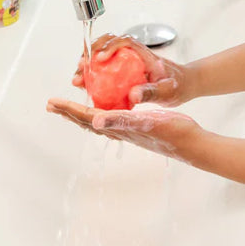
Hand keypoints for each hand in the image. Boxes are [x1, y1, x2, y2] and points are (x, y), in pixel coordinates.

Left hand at [46, 99, 199, 160]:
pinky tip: (107, 108)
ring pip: (99, 121)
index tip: (52, 102)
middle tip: (53, 104)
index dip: (69, 109)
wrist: (192, 144)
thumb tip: (95, 120)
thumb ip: (121, 120)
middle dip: (70, 112)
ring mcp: (129, 130)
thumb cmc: (172, 132)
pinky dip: (103, 111)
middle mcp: (120, 130)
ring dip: (83, 113)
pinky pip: (113, 118)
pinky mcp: (138, 128)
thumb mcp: (146, 123)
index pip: (87, 117)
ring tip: (72, 107)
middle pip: (88, 121)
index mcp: (119, 127)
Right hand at [72, 33, 188, 106]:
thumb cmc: (177, 85)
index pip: (124, 41)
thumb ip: (151, 92)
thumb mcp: (166, 91)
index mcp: (143, 53)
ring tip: (77, 78)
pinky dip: (93, 74)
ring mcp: (127, 60)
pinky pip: (104, 67)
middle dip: (90, 53)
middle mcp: (133, 53)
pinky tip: (85, 86)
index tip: (99, 59)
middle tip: (80, 68)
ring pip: (102, 53)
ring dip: (88, 63)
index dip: (109, 46)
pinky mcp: (123, 69)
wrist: (183, 85)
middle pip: (107, 43)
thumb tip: (133, 94)